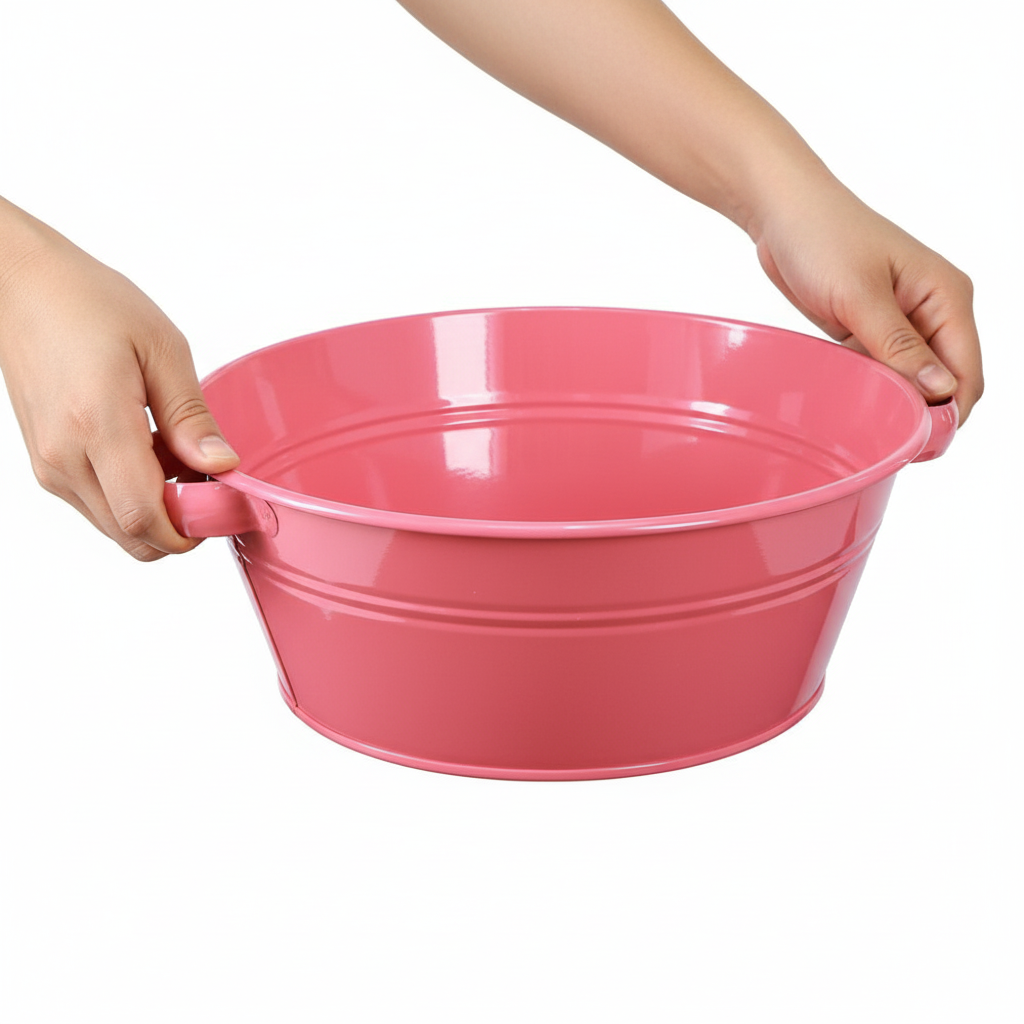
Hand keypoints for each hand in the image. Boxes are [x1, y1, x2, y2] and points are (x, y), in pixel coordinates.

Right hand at [0, 200, 239, 559]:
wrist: (21, 287)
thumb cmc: (88, 304)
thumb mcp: (161, 348)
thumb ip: (191, 417)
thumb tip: (222, 467)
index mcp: (96, 424)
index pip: (145, 517)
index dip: (192, 529)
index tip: (225, 507)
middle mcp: (64, 456)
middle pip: (132, 536)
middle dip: (181, 526)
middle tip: (210, 485)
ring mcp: (49, 466)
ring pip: (117, 528)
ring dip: (158, 511)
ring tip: (177, 457)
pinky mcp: (46, 465)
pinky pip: (100, 506)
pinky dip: (133, 497)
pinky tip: (150, 453)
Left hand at [750, 175, 982, 422]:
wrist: (782, 213)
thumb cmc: (823, 238)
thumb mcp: (860, 295)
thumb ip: (900, 346)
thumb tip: (940, 390)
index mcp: (948, 297)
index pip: (967, 373)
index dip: (950, 414)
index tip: (916, 443)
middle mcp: (934, 312)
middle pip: (944, 383)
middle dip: (923, 414)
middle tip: (887, 442)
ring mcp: (903, 323)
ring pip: (912, 381)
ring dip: (895, 403)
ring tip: (866, 424)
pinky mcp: (872, 330)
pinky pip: (883, 371)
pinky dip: (872, 387)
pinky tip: (851, 401)